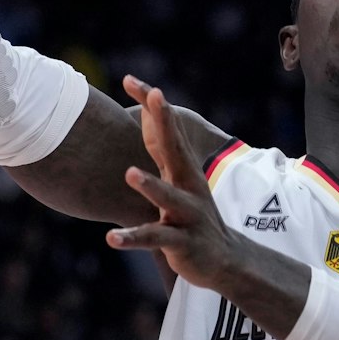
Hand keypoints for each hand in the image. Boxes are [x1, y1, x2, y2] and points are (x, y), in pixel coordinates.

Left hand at [107, 75, 243, 290]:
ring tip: (130, 172)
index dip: (152, 106)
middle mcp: (187, 185)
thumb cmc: (191, 216)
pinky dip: (133, 237)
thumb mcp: (179, 181)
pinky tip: (112, 237)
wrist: (226, 259)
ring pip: (167, 196)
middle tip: (153, 98)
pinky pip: (155, 238)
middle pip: (175, 149)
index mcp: (183, 169)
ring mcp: (186, 214)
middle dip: (162, 123)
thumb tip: (141, 116)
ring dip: (150, 185)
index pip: (167, 130)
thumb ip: (162, 151)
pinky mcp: (182, 242)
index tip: (132, 80)